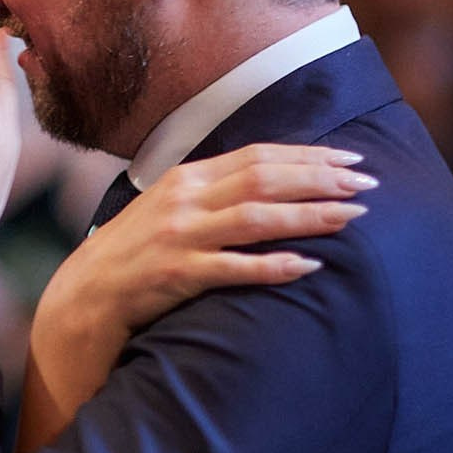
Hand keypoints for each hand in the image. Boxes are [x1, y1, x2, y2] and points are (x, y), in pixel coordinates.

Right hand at [12, 144, 373, 452]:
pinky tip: (307, 266)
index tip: (352, 161)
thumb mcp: (169, 210)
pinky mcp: (176, 275)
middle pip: (264, 178)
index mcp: (186, 177)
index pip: (258, 156)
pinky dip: (272, 265)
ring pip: (256, 217)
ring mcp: (179, 236)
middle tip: (368, 185)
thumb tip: (269, 184)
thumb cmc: (134, 256)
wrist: (84, 297)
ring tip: (353, 217)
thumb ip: (213, 194)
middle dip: (321, 179)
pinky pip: (232, 267)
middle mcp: (184, 199)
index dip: (309, 157)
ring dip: (309, 215)